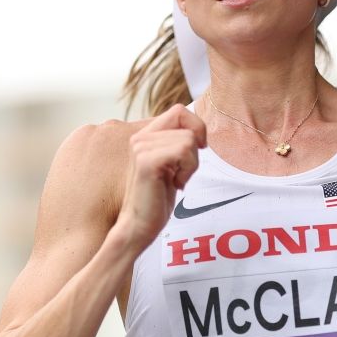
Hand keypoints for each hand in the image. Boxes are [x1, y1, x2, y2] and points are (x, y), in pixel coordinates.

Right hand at [115, 104, 206, 252]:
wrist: (139, 225)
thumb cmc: (157, 198)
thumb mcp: (171, 163)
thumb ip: (177, 141)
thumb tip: (198, 129)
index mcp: (145, 135)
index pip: (179, 110)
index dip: (196, 128)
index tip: (197, 151)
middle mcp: (140, 137)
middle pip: (186, 124)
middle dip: (194, 150)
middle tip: (181, 172)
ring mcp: (141, 148)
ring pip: (188, 140)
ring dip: (191, 165)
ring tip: (175, 180)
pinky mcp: (146, 161)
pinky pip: (184, 151)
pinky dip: (187, 170)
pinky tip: (174, 184)